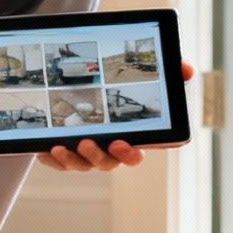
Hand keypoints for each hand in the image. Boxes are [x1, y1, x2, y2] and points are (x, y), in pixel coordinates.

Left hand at [35, 61, 193, 171]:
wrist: (83, 90)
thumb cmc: (124, 88)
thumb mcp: (148, 78)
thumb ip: (169, 73)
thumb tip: (186, 68)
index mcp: (131, 137)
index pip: (136, 153)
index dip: (131, 153)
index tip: (122, 143)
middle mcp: (111, 149)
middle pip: (108, 162)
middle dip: (99, 156)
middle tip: (88, 142)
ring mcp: (89, 153)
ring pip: (83, 164)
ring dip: (74, 159)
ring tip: (63, 145)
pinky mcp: (68, 153)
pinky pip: (60, 162)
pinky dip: (53, 159)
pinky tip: (45, 149)